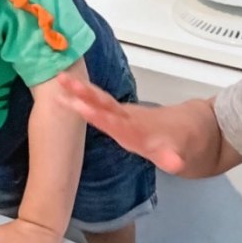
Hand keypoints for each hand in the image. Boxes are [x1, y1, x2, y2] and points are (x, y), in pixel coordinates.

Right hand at [57, 72, 185, 173]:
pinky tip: (61, 91)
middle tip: (67, 82)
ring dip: (80, 89)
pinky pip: (96, 100)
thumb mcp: (174, 154)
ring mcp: (120, 112)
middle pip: (105, 103)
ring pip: (99, 98)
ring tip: (59, 78)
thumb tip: (176, 164)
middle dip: (86, 94)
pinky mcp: (114, 111)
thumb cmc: (173, 143)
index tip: (85, 108)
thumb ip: (171, 158)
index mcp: (136, 129)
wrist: (181, 127)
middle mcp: (126, 117)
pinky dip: (80, 93)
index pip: (116, 122)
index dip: (101, 117)